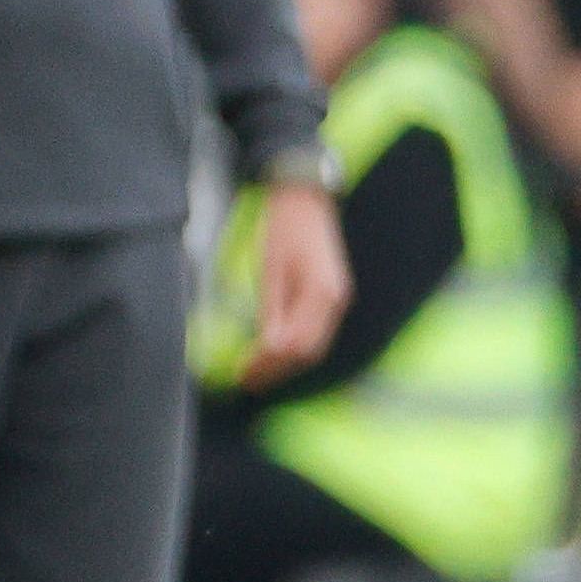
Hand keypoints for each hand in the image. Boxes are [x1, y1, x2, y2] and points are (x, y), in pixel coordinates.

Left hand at [239, 182, 354, 382]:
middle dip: (277, 370)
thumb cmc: (284, 227)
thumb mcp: (270, 268)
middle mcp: (336, 302)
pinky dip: (295, 349)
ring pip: (314, 347)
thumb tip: (267, 347)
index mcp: (322, 294)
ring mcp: (338, 301)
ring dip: (286, 364)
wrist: (305, 200)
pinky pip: (316, 333)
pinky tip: (275, 353)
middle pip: (308, 352)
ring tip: (258, 373)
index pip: (295, 344)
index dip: (268, 364)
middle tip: (248, 381)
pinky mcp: (332, 298)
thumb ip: (272, 310)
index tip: (243, 374)